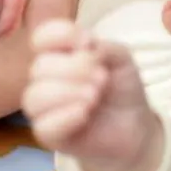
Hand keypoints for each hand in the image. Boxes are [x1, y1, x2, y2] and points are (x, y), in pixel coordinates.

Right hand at [23, 20, 162, 170]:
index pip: (41, 37)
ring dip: (68, 92)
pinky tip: (86, 113)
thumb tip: (85, 46)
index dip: (61, 35)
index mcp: (59, 54)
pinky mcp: (49, 135)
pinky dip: (65, 116)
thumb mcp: (121, 59)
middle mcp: (46, 78)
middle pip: (40, 67)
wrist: (135, 125)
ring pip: (34, 97)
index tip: (88, 43)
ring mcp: (45, 108)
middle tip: (102, 78)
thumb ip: (103, 47)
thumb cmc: (121, 87)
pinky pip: (43, 126)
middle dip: (74, 69)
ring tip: (95, 96)